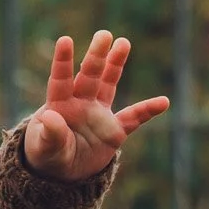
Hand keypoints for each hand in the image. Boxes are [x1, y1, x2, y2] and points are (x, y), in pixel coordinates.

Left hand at [23, 30, 168, 181]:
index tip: (64, 40)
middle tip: (104, 34)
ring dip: (116, 65)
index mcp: (59, 107)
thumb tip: (50, 116)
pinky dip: (148, 111)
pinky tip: (164, 102)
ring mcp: (99, 115)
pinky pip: (134, 118)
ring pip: (109, 84)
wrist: (62, 174)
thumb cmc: (46, 156)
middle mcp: (80, 104)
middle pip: (89, 75)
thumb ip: (49, 134)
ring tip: (123, 43)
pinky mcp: (114, 131)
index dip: (62, 61)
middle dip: (96, 56)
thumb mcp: (44, 149)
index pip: (61, 80)